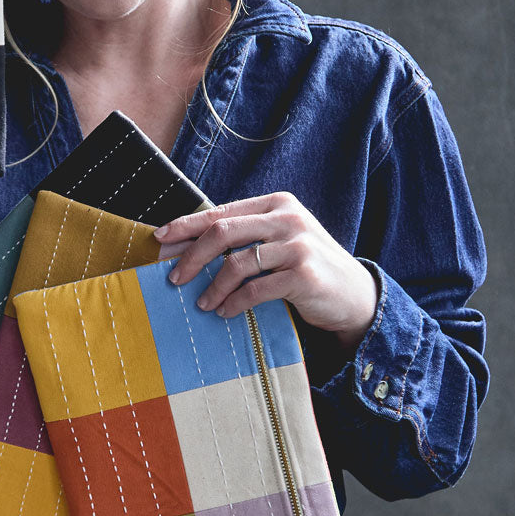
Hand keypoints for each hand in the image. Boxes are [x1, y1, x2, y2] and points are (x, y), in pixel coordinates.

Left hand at [155, 192, 377, 347]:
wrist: (354, 295)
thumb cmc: (305, 267)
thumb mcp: (277, 241)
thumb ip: (244, 236)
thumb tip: (186, 246)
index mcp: (276, 203)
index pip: (220, 212)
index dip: (186, 226)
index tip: (160, 240)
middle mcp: (287, 218)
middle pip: (222, 232)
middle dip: (192, 256)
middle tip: (174, 279)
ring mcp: (297, 245)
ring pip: (237, 263)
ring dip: (212, 287)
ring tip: (202, 303)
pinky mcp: (303, 274)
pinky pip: (255, 289)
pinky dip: (234, 303)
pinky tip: (225, 312)